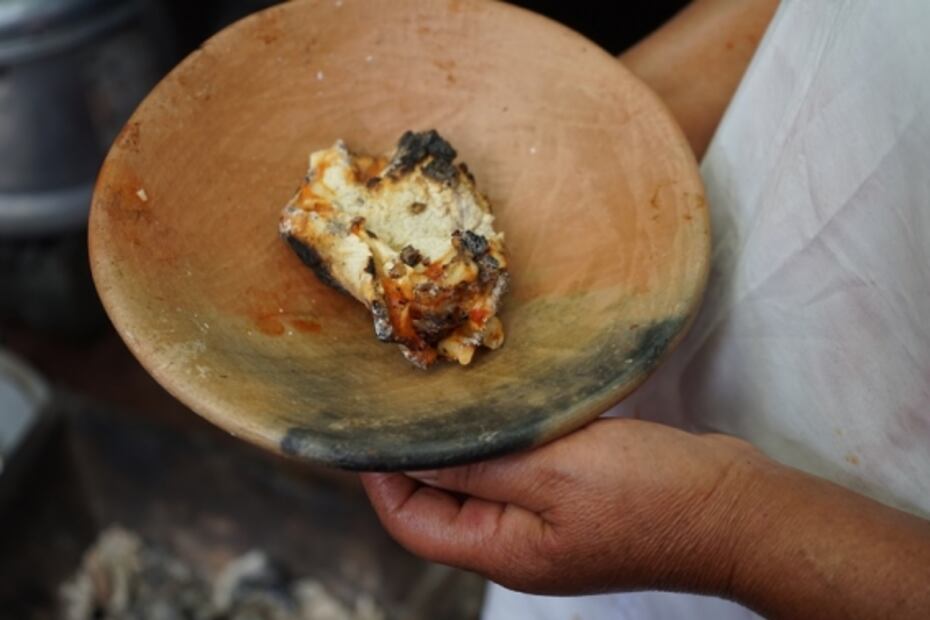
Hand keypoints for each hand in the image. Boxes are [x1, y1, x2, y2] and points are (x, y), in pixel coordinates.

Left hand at [360, 418, 766, 594]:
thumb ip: (477, 463)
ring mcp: (550, 521)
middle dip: (421, 450)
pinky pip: (523, 465)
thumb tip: (410, 451)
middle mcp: (519, 542)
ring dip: (467, 437)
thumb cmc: (652, 496)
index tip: (371, 421)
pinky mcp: (579, 495)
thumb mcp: (553, 472)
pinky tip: (508, 400)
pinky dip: (507, 434)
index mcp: (504, 551)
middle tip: (411, 392)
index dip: (382, 474)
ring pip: (484, 477)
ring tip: (452, 390)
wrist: (739, 508)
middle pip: (442, 500)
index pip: (412, 520)